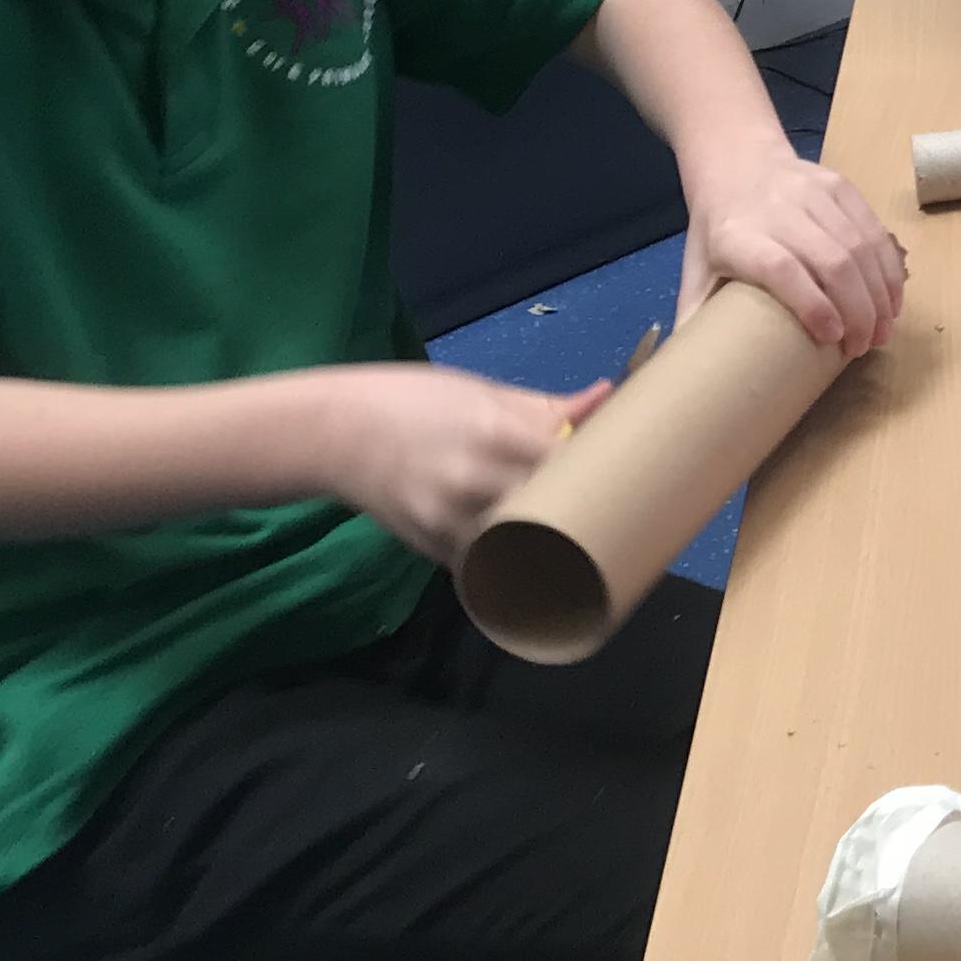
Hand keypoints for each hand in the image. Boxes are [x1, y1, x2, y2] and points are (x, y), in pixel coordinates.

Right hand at [319, 364, 612, 565]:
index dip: (603, 472)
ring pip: (521, 551)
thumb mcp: (482, 392)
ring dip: (551, 550)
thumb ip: (544, 406)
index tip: (628, 473)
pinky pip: (485, 568)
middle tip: (615, 512)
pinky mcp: (432, 550)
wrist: (331, 434)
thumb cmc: (413, 401)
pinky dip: (511, 566)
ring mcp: (450, 524)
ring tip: (583, 542)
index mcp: (494, 435)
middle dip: (584, 516)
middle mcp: (474, 485)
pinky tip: (537, 562)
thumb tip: (606, 397)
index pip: (567, 464)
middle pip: (551, 513)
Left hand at [679, 137, 905, 354]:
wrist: (736, 161)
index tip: (832, 339)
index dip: (812, 304)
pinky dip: (889, 267)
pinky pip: (874, 228)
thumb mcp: (696, 269)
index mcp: (737, 235)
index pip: (782, 268)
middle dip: (859, 309)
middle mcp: (778, 209)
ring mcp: (814, 192)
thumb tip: (693, 377)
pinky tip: (893, 297)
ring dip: (880, 292)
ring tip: (882, 329)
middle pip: (832, 260)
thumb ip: (695, 317)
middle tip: (864, 345)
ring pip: (860, 245)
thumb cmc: (717, 228)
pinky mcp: (840, 184)